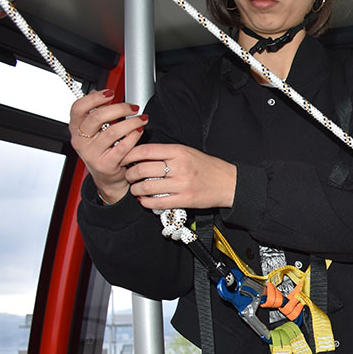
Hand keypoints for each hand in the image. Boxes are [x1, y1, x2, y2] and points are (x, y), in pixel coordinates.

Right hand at [69, 89, 146, 202]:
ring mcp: (91, 154)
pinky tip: (139, 131)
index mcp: (76, 128)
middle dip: (119, 109)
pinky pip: (122, 147)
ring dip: (131, 122)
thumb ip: (98, 112)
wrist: (108, 176)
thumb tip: (104, 94)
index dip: (94, 98)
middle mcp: (80, 141)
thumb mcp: (96, 130)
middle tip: (133, 107)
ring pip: (112, 132)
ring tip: (142, 119)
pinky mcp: (105, 164)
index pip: (78, 108)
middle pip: (96, 118)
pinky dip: (133, 136)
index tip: (110, 93)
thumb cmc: (104, 149)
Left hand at [121, 143, 236, 209]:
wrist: (228, 183)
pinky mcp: (184, 199)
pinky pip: (156, 202)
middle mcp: (179, 167)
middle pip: (142, 169)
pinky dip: (145, 202)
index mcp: (179, 151)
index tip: (124, 158)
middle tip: (128, 176)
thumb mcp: (188, 152)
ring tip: (135, 189)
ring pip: (146, 187)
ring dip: (135, 189)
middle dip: (129, 174)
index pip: (145, 151)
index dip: (129, 155)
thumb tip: (141, 155)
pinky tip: (145, 200)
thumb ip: (166, 153)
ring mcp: (181, 184)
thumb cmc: (208, 167)